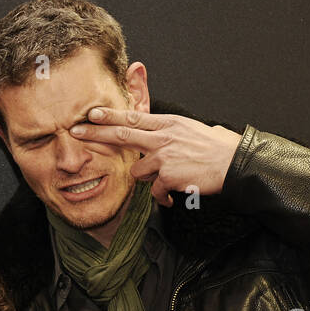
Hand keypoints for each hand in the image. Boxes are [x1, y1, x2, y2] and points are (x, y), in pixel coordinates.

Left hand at [70, 107, 242, 205]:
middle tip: (75, 131)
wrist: (234, 163)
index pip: (134, 117)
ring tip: (171, 178)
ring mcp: (164, 156)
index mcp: (168, 124)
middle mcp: (163, 137)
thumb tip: (154, 135)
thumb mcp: (191, 129)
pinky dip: (164, 197)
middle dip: (96, 133)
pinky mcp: (168, 176)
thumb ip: (169, 132)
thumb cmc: (216, 148)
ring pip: (138, 172)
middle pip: (123, 134)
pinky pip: (155, 191)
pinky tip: (175, 195)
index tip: (91, 113)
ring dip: (150, 179)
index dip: (110, 115)